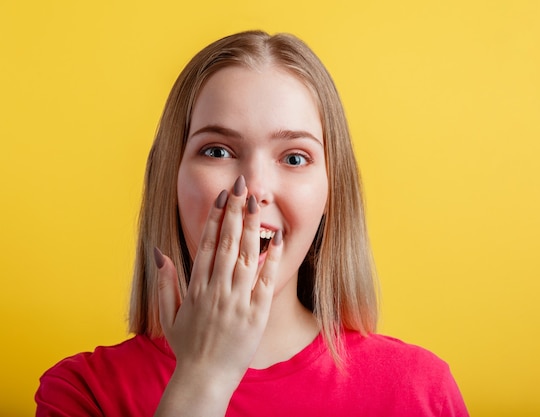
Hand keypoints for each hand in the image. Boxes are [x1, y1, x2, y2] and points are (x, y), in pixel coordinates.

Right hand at [153, 175, 282, 415]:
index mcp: (196, 288)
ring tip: (256, 201)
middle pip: (228, 243)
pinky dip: (271, 259)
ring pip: (246, 256)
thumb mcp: (168, 316)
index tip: (222, 196)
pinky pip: (265, 281)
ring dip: (252, 227)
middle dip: (235, 211)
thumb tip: (160, 253)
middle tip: (241, 185)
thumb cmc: (188, 346)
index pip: (208, 244)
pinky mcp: (256, 313)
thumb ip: (164, 283)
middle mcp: (217, 289)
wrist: (205, 378)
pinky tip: (277, 238)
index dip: (215, 218)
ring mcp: (237, 301)